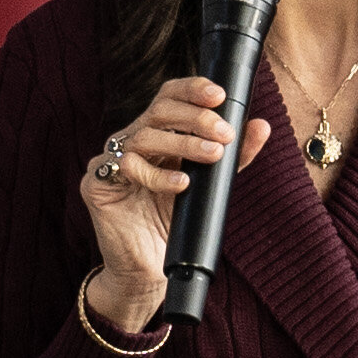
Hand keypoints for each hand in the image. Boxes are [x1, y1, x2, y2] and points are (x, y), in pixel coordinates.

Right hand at [79, 77, 275, 330]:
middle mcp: (130, 141)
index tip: (220, 95)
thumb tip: (262, 126)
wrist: (146, 268)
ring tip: (213, 156)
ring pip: (143, 136)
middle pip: (158, 111)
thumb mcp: (208, 186)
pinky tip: (181, 185)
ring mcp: (110, 161)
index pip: (169, 97)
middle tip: (225, 133)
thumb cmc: (173, 222)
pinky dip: (157, 175)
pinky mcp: (96, 185)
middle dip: (195, 118)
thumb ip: (233, 157)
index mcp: (155, 134)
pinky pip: (124, 169)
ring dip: (183, 144)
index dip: (191, 89)